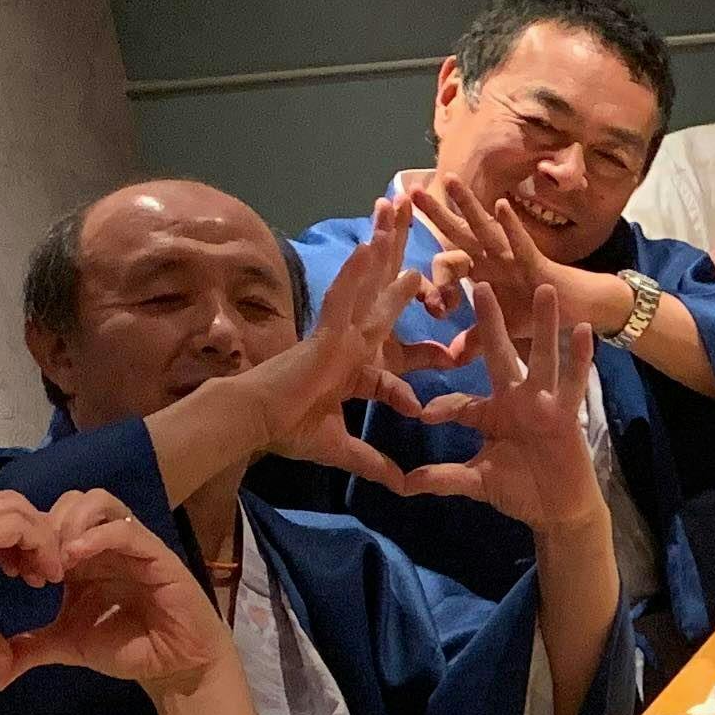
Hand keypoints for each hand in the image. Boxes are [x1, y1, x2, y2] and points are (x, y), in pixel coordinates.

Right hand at [0, 492, 71, 671]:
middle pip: (8, 504)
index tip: (26, 577)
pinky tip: (37, 575)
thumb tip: (2, 670)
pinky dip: (37, 543)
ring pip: (15, 506)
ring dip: (40, 538)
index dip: (18, 541)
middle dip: (35, 535)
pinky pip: (15, 522)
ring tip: (43, 576)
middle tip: (40, 575)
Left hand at [0, 493, 231, 697]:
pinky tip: (76, 560)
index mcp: (80, 557)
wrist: (173, 666)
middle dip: (46, 525)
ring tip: (58, 557)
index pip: (49, 519)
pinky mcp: (155, 553)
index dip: (26, 536)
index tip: (13, 571)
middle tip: (35, 562)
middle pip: (69, 500)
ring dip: (70, 522)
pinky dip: (97, 536)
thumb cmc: (125, 647)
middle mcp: (103, 543)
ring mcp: (130, 544)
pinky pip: (125, 528)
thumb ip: (31, 648)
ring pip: (97, 501)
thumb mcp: (66, 645)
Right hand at [232, 190, 439, 483]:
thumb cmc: (290, 429)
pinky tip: (368, 248)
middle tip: (423, 255)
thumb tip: (402, 487)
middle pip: (382, 309)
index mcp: (354, 371)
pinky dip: (354, 274)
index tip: (456, 356)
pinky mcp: (324, 333)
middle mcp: (348, 346)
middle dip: (401, 284)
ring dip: (381, 262)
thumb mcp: (343, 449)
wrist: (258, 422)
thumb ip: (373, 463)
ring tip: (398, 228)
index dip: (426, 361)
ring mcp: (338, 336)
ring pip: (365, 292)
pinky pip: (342, 297)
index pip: (396, 365)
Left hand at [399, 280, 606, 529]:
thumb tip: (404, 485)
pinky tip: (583, 330)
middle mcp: (516, 399)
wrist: (558, 509)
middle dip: (491, 323)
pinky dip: (579, 357)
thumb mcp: (476, 482)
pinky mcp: (566, 414)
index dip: (443, 408)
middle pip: (500, 355)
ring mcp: (543, 403)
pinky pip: (573, 382)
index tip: (424, 415)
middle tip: (479, 285)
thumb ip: (443, 478)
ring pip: (542, 357)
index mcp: (491, 414)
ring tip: (543, 289)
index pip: (460, 403)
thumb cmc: (520, 491)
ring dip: (543, 324)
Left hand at [412, 168, 630, 355]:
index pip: (448, 266)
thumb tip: (452, 357)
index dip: (436, 284)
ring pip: (484, 227)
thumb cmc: (537, 314)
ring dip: (467, 204)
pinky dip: (511, 225)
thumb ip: (476, 341)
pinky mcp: (534, 262)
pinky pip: (520, 241)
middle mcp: (491, 258)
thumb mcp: (500, 331)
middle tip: (408, 192)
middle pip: (458, 233)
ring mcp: (512, 256)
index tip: (435, 310)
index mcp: (479, 271)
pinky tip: (501, 205)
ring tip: (449, 180)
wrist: (575, 312)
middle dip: (435, 213)